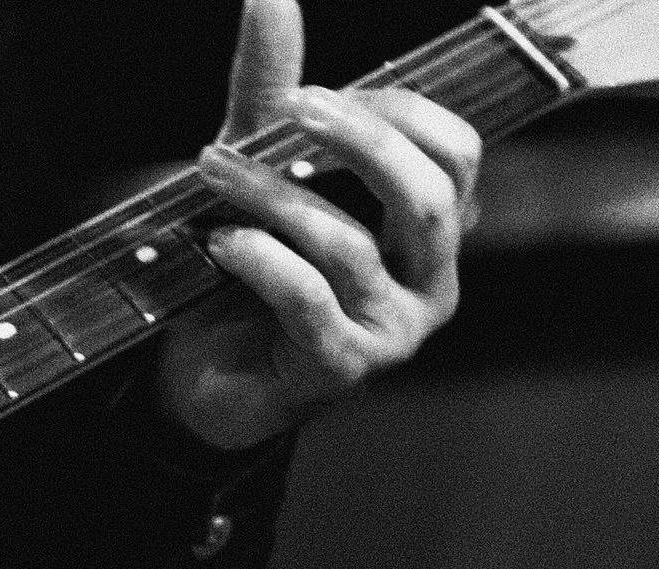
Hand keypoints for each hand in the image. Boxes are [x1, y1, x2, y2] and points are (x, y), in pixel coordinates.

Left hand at [155, 0, 480, 451]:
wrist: (204, 382)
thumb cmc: (247, 276)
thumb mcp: (260, 176)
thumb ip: (270, 95)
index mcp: (431, 231)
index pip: (454, 152)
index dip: (392, 112)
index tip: (309, 96)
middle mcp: (429, 281)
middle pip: (424, 194)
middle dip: (353, 141)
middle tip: (282, 109)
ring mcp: (390, 332)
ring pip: (350, 245)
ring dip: (274, 196)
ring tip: (213, 171)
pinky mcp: (339, 368)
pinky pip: (307, 300)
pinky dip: (260, 261)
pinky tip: (219, 241)